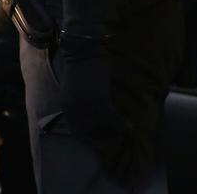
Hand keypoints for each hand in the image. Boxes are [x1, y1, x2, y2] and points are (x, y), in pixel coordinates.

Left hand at [57, 35, 144, 181]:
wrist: (83, 48)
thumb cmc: (81, 64)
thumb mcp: (76, 87)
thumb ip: (81, 101)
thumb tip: (95, 113)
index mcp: (66, 105)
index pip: (77, 131)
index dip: (90, 141)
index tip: (101, 148)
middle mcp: (74, 109)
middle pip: (90, 134)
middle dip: (104, 142)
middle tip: (116, 144)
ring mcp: (86, 107)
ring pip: (104, 129)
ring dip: (116, 134)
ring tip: (126, 134)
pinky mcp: (99, 102)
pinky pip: (113, 120)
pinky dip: (122, 125)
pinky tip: (130, 126)